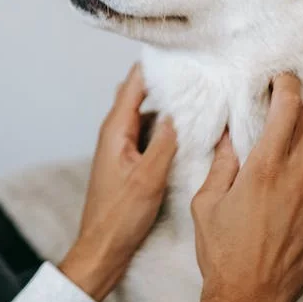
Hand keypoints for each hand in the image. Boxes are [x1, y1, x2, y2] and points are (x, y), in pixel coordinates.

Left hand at [60, 64, 176, 301]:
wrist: (103, 249)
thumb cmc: (120, 217)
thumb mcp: (148, 178)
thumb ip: (164, 144)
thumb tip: (179, 111)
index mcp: (115, 131)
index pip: (134, 84)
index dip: (155, 67)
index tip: (180, 52)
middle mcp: (116, 134)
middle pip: (141, 95)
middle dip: (164, 82)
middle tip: (197, 71)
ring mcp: (122, 148)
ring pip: (148, 115)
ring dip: (168, 105)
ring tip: (199, 94)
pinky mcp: (130, 162)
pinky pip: (150, 134)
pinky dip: (167, 127)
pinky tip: (189, 130)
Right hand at [191, 73, 302, 301]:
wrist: (250, 298)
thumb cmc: (223, 253)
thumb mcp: (206, 203)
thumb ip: (221, 165)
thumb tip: (228, 137)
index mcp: (263, 166)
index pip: (287, 107)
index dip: (286, 85)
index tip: (280, 81)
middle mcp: (297, 175)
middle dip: (300, 109)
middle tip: (284, 115)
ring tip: (295, 149)